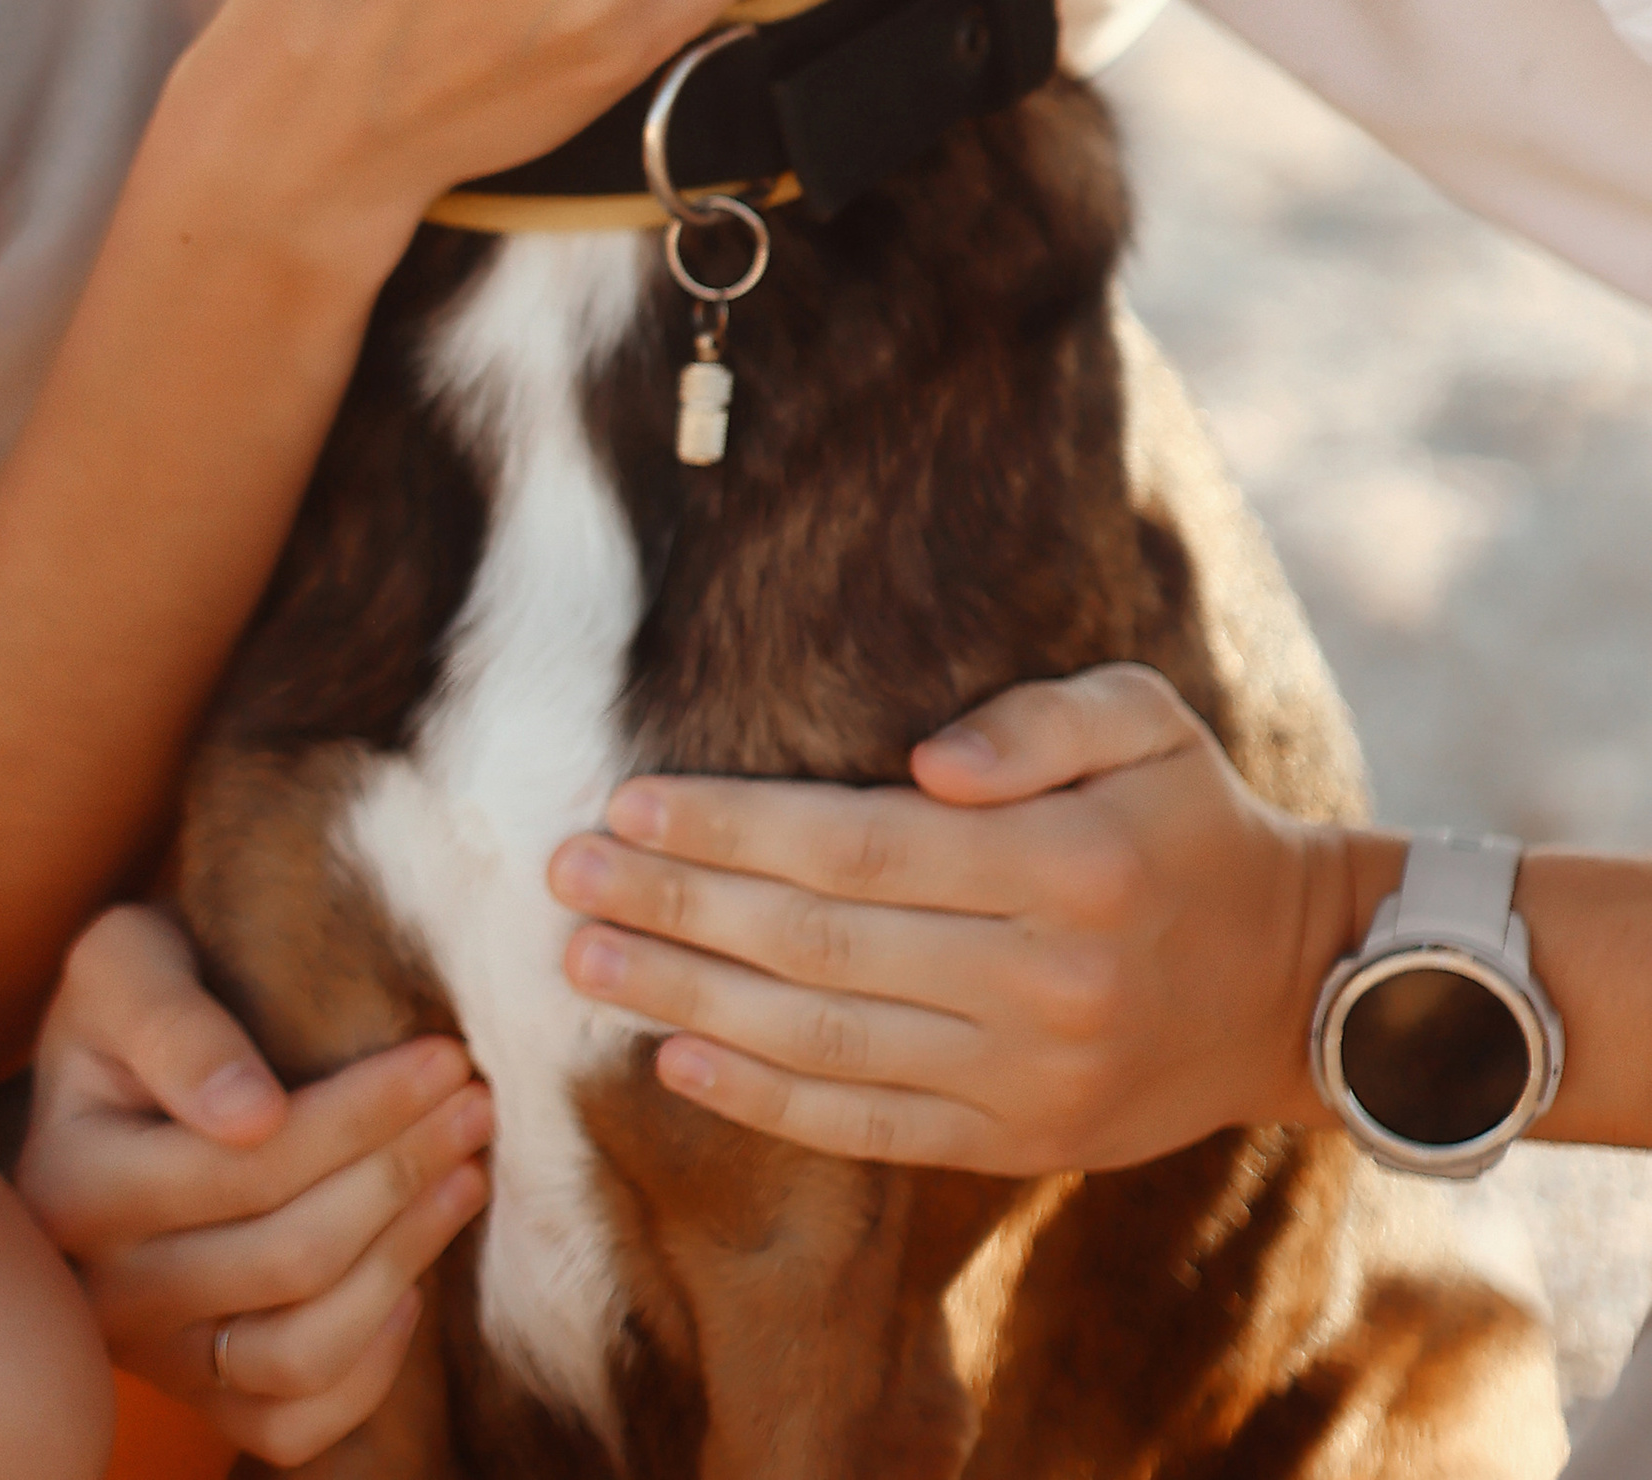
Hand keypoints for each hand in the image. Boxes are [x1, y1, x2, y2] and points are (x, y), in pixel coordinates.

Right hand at [18, 908, 490, 1466]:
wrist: (115, 1063)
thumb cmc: (135, 993)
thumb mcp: (127, 962)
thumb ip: (173, 1023)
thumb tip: (249, 1114)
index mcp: (69, 1185)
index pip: (249, 1166)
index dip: (362, 1115)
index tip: (446, 1055)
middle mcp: (101, 1292)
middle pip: (289, 1259)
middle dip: (402, 1173)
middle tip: (475, 1104)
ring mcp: (150, 1358)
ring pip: (301, 1353)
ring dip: (405, 1260)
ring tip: (466, 1175)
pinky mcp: (197, 1398)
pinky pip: (293, 1426)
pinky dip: (368, 1368)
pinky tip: (413, 1285)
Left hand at [546, 667, 1378, 1175]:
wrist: (1295, 984)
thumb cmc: (1191, 818)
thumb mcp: (1146, 718)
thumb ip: (1036, 719)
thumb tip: (923, 761)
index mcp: (1065, 864)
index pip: (856, 847)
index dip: (730, 827)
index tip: (627, 802)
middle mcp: (1043, 982)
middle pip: (817, 947)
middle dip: (675, 907)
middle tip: (564, 876)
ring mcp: (1028, 1077)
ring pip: (824, 1044)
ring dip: (687, 1003)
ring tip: (584, 963)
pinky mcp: (1017, 1142)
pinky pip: (866, 1126)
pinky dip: (760, 1100)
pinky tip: (674, 1060)